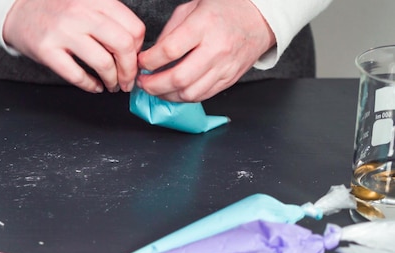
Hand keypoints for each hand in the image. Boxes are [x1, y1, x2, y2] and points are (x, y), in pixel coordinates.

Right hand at [3, 0, 144, 92]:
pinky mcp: (46, 49)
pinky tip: (94, 86)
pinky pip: (76, 74)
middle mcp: (81, 12)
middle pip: (123, 46)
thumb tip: (136, 49)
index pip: (134, 28)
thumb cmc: (57, 11)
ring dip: (113, 80)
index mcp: (96, 0)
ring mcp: (63, 31)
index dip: (139, 50)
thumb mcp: (87, 4)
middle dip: (130, 69)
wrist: (17, 10)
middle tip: (128, 80)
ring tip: (112, 85)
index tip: (135, 60)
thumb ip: (110, 19)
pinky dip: (90, 85)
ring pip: (103, 63)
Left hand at [136, 0, 275, 101]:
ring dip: (167, 95)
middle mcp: (216, 48)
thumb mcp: (193, 8)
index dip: (149, 61)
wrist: (259, 18)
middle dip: (154, 85)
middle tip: (143, 82)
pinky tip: (174, 91)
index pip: (170, 50)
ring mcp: (224, 67)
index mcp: (204, 25)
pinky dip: (183, 97)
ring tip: (156, 89)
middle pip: (179, 78)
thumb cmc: (224, 10)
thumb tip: (152, 55)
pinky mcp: (229, 79)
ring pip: (190, 93)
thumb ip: (170, 31)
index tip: (141, 62)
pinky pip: (202, 96)